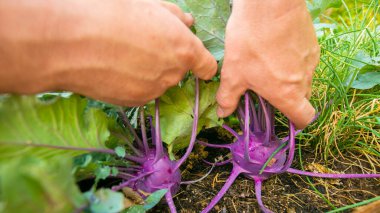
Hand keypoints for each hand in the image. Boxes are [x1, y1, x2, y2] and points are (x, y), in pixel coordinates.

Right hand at [0, 0, 216, 105]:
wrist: (74, 42)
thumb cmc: (112, 15)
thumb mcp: (148, 5)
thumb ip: (174, 16)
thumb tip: (188, 23)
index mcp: (184, 49)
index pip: (208, 67)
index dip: (203, 64)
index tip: (198, 63)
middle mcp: (173, 74)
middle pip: (179, 71)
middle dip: (168, 61)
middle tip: (143, 46)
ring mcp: (154, 90)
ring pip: (159, 82)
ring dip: (149, 72)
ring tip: (123, 56)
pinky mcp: (134, 102)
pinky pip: (141, 92)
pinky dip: (133, 84)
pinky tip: (114, 69)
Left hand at [216, 0, 319, 128]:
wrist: (269, 3)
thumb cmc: (249, 42)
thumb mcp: (233, 73)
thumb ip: (228, 97)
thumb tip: (223, 113)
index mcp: (287, 93)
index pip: (305, 118)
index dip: (298, 122)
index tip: (287, 119)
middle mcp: (304, 79)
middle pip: (302, 98)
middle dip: (288, 98)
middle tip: (267, 89)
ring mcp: (311, 59)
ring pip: (303, 78)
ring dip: (290, 78)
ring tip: (268, 65)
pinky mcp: (312, 42)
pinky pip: (304, 60)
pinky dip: (293, 61)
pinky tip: (275, 49)